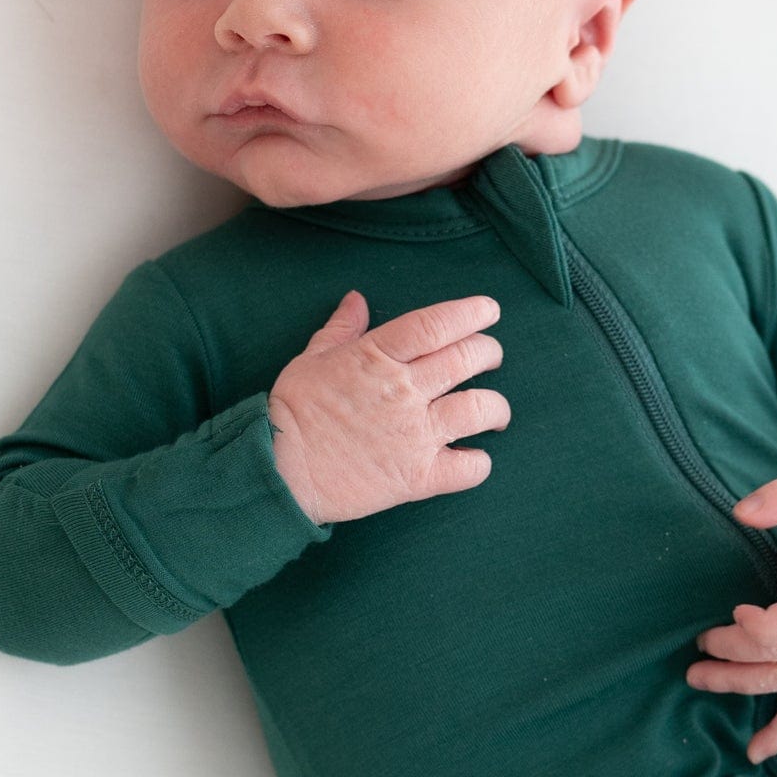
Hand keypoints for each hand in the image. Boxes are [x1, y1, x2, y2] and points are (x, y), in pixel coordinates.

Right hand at [268, 290, 509, 524]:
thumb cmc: (292, 411)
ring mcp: (415, 434)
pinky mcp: (418, 476)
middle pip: (468, 359)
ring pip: (481, 409)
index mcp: (378, 356)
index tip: (489, 311)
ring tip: (494, 412)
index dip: (471, 313)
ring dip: (496, 407)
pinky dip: (479, 462)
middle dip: (489, 353)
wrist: (280, 469)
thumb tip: (357, 300)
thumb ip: (341, 329)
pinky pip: (469, 468)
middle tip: (490, 358)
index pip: (436, 324)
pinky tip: (473, 458)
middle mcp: (404, 391)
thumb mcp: (312, 358)